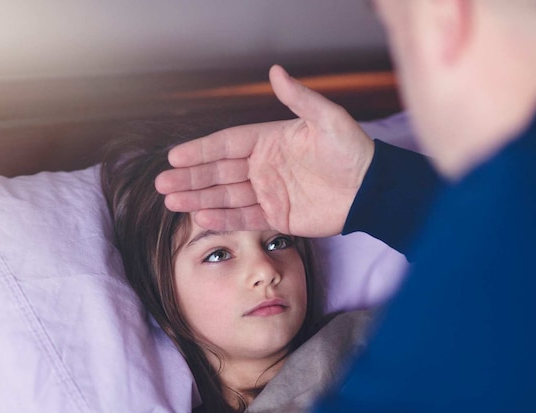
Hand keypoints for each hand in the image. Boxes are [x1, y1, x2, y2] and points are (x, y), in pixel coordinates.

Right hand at [155, 65, 375, 237]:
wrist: (372, 189)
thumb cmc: (353, 150)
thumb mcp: (328, 119)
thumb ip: (300, 98)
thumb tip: (276, 71)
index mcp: (269, 141)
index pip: (227, 144)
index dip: (201, 150)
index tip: (177, 155)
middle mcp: (264, 166)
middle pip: (219, 172)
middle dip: (190, 177)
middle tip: (163, 182)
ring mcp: (268, 192)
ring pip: (225, 196)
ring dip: (198, 199)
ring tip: (171, 202)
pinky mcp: (277, 216)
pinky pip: (244, 218)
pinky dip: (223, 218)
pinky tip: (200, 217)